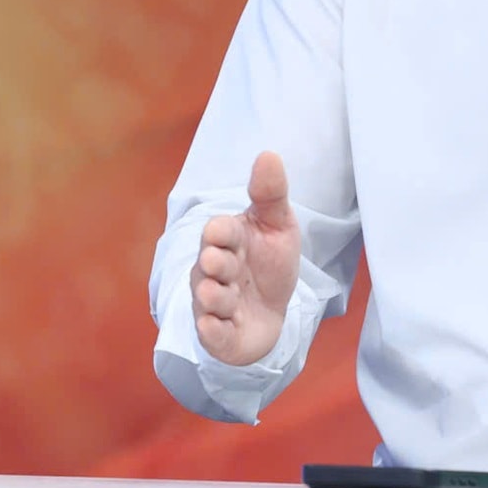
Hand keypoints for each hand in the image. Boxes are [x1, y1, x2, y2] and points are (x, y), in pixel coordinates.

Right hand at [191, 150, 300, 365]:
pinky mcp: (220, 334)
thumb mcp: (278, 225)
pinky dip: (212, 330)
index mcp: (228, 241)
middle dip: (215, 263)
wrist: (274, 312)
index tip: (221, 232)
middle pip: (209, 264)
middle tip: (224, 264)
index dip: (220, 233)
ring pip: (208, 298)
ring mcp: (214, 304)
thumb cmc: (270, 264)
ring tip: (224, 294)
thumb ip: (271, 193)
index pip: (217, 231)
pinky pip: (211, 333)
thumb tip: (268, 153)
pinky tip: (214, 324)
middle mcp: (214, 271)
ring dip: (216, 297)